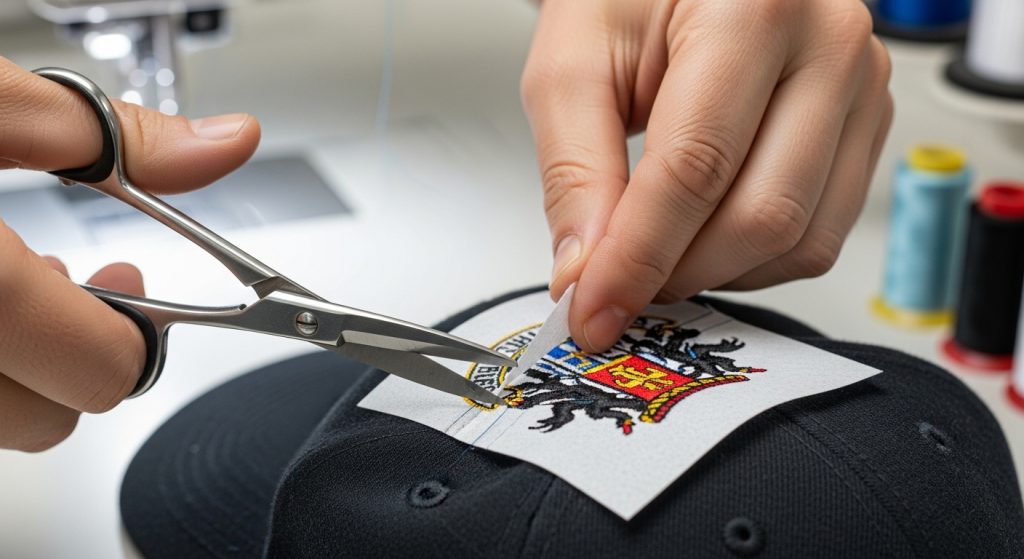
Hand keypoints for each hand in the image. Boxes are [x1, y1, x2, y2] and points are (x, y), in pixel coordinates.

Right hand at [0, 57, 259, 450]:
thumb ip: (110, 134)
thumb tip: (225, 144)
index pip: (109, 373)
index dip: (141, 330)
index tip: (137, 280)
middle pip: (57, 420)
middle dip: (87, 355)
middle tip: (87, 280)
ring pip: (6, 418)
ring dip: (31, 362)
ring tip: (26, 282)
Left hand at [521, 0, 892, 351]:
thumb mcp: (572, 65)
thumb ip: (575, 172)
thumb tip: (586, 273)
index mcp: (753, 7)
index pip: (697, 167)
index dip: (639, 256)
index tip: (594, 308)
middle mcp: (830, 43)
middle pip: (762, 215)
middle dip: (677, 272)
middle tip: (617, 286)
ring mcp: (861, 88)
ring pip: (801, 239)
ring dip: (716, 273)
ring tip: (657, 253)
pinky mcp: (866, 128)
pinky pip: (820, 235)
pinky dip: (754, 261)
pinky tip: (705, 236)